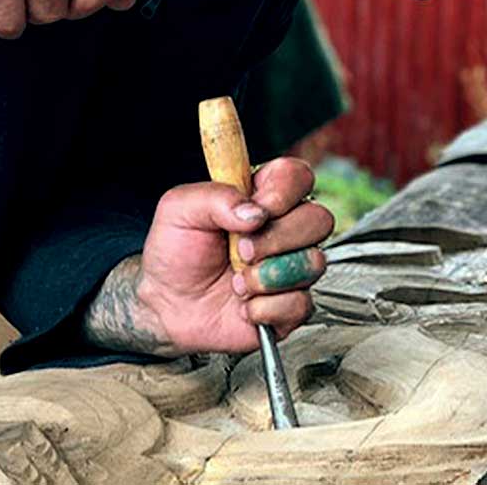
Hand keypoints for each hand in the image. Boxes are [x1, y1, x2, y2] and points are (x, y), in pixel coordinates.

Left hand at [82, 158, 333, 356]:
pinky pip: (301, 303)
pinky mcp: (293, 305)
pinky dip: (265, 308)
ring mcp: (294, 266)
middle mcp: (286, 229)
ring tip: (238, 283)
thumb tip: (254, 213)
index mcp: (264, 197)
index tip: (256, 210)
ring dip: (267, 277)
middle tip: (241, 250)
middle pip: (319, 219)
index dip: (283, 193)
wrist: (167, 305)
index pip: (299, 177)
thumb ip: (215, 197)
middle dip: (275, 239)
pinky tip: (245, 306)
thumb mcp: (179, 210)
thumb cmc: (177, 253)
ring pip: (314, 262)